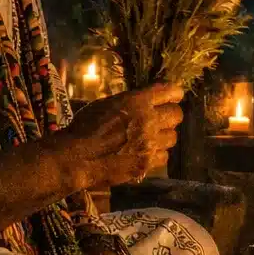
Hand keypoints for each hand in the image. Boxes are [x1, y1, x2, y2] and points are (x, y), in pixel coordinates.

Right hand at [60, 84, 183, 188]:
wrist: (76, 157)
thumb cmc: (84, 127)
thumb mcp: (106, 104)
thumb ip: (129, 103)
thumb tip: (143, 102)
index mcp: (137, 102)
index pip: (169, 91)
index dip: (174, 94)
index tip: (175, 96)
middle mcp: (149, 120)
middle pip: (176, 115)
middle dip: (171, 116)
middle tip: (162, 120)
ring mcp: (150, 143)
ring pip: (172, 137)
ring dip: (164, 136)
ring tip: (152, 139)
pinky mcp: (147, 163)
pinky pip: (164, 156)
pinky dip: (157, 155)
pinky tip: (147, 154)